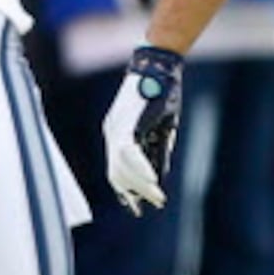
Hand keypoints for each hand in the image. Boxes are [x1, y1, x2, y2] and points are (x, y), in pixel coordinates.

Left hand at [102, 46, 185, 214]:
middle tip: (152, 204)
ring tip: (156, 197)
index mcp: (118, 133)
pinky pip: (129, 155)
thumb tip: (157, 179)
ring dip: (140, 185)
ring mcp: (115, 130)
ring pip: (121, 168)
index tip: (138, 206)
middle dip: (135, 192)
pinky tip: (153, 181)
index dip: (127, 189)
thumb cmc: (162, 94)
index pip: (117, 169)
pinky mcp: (124, 125)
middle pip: (117, 173)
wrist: (159, 68)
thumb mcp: (162, 128)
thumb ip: (158, 152)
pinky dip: (141, 169)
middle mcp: (112, 133)